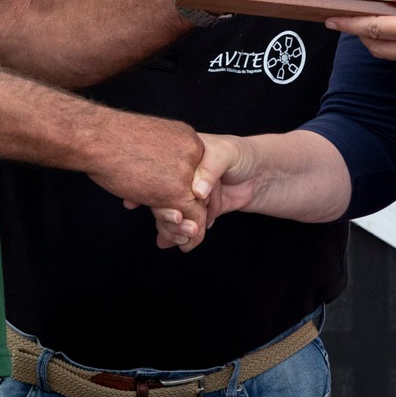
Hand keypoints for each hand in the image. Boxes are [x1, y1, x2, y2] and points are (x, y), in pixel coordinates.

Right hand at [87, 112, 206, 233]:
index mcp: (187, 138)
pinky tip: (182, 242)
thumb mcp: (146, 143)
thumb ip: (160, 160)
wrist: (96, 138)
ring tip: (181, 239)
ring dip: (190, 226)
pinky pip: (194, 217)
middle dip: (195, 212)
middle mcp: (194, 151)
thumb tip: (158, 180)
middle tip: (184, 228)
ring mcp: (188, 171)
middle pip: (203, 189)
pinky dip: (191, 234)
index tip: (183, 209)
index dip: (194, 193)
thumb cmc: (110, 139)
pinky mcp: (177, 191)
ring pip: (199, 205)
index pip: (200, 172)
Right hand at [154, 133, 257, 251]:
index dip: (146, 188)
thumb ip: (211, 169)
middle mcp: (181, 175)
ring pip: (171, 213)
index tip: (133, 202)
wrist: (262, 173)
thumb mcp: (226, 153)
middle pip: (162, 197)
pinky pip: (184, 223)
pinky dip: (179, 235)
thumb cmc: (243, 154)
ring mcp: (188, 193)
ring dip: (173, 228)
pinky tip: (175, 243)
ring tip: (182, 238)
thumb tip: (197, 191)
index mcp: (181, 155)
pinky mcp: (198, 210)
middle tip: (177, 221)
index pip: (159, 173)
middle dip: (165, 214)